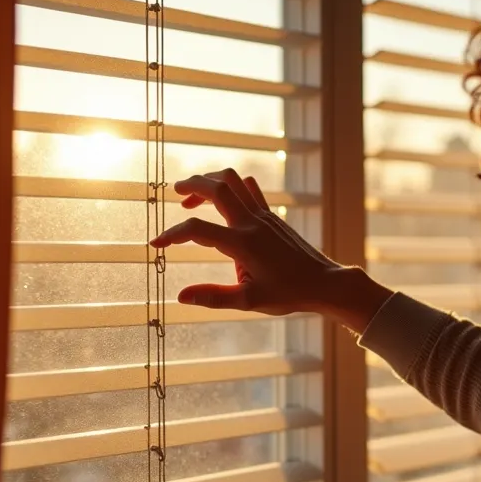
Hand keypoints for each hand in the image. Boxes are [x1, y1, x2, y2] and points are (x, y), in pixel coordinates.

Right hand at [149, 168, 392, 331]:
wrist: (323, 282)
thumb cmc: (288, 294)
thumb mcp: (249, 301)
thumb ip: (213, 297)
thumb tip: (180, 297)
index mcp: (242, 244)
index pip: (197, 231)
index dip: (173, 235)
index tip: (157, 244)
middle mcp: (252, 223)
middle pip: (216, 188)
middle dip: (191, 185)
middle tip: (174, 193)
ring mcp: (263, 215)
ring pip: (233, 181)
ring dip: (211, 180)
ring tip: (193, 195)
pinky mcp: (271, 215)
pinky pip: (249, 188)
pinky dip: (231, 185)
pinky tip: (223, 199)